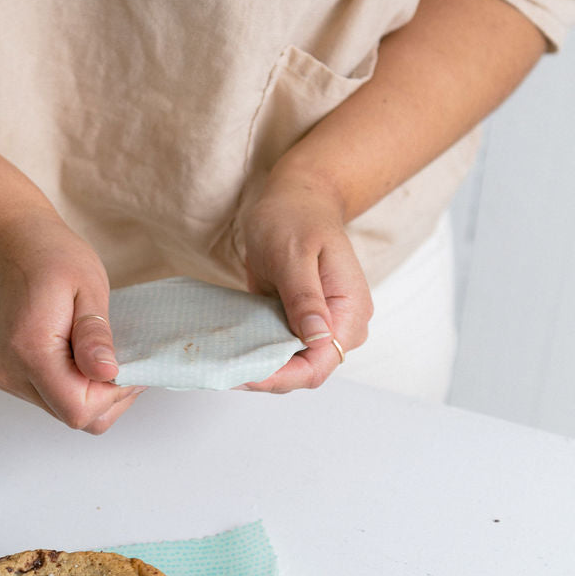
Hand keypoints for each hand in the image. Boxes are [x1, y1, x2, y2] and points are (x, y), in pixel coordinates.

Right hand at [0, 204, 143, 433]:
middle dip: (109, 397)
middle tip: (126, 360)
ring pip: (64, 410)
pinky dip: (75, 385)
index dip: (113, 394)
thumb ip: (95, 334)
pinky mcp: (10, 374)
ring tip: (103, 353)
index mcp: (30, 350)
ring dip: (93, 392)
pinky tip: (85, 355)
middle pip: (73, 417)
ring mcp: (8, 376)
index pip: (79, 408)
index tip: (132, 364)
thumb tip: (107, 374)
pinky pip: (52, 397)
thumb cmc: (48, 255)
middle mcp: (12, 372)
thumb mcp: (87, 285)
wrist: (5, 242)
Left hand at [235, 172, 372, 392]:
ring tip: (224, 365)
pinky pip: (281, 350)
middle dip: (268, 377)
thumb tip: (317, 338)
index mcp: (350, 311)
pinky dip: (258, 354)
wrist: (297, 198)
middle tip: (224, 371)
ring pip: (292, 366)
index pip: (320, 364)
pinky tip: (232, 352)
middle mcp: (342, 325)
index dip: (281, 376)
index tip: (243, 374)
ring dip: (260, 369)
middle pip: (306, 372)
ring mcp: (322, 326)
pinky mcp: (301, 322)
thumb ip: (305, 297)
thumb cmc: (296, 217)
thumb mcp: (294, 254)